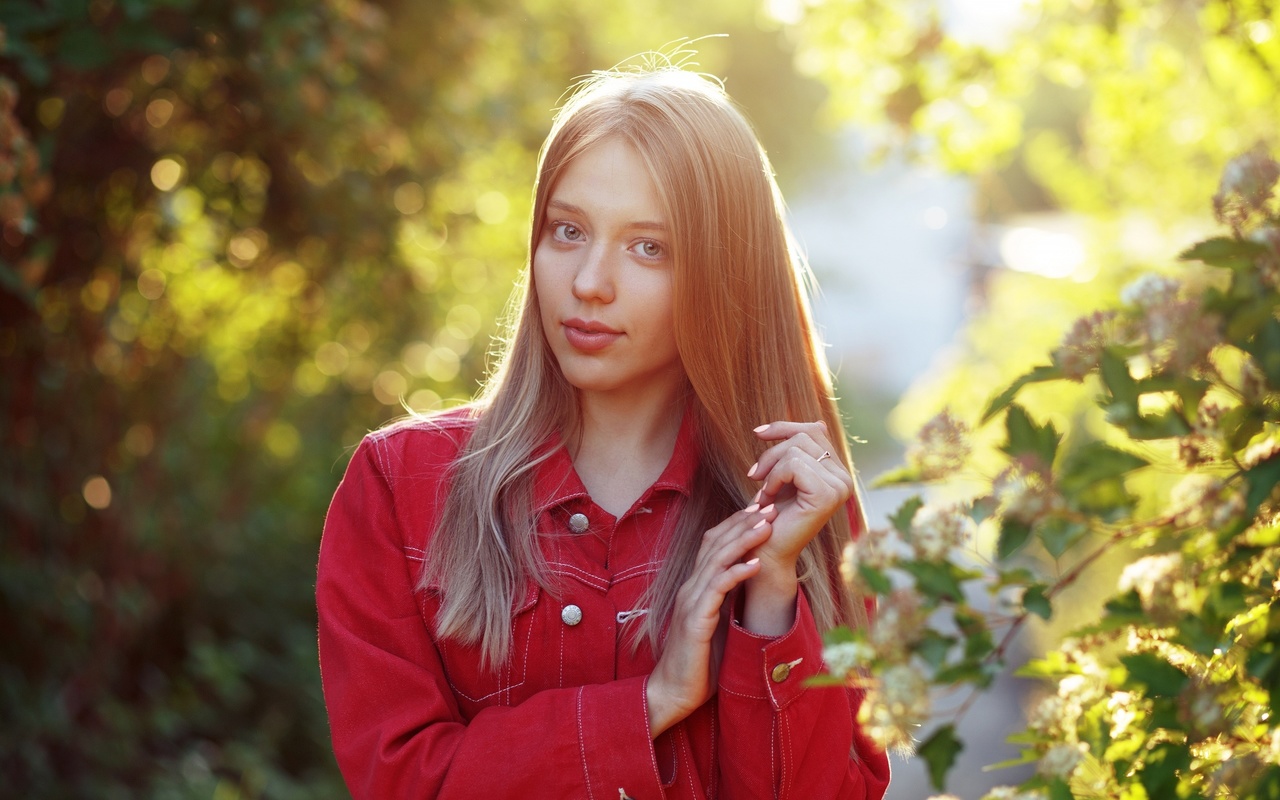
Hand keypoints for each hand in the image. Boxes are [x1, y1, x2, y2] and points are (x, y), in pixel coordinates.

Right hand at [645, 503, 776, 737]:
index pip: (715, 545)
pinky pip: (717, 590)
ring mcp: (691, 602)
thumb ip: (727, 601)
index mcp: (696, 587)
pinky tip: (756, 563)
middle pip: (716, 544)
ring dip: (743, 540)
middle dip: (743, 522)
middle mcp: (690, 588)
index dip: (736, 525)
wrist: (673, 691)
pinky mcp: (695, 620)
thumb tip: (751, 583)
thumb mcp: (717, 624)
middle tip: (769, 504)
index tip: (760, 509)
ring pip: (717, 560)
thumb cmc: (698, 662)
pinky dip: (737, 573)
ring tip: (767, 524)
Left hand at [744, 420, 852, 605]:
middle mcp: (845, 479)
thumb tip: (819, 421)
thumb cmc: (772, 515)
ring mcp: (839, 487)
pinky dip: (773, 478)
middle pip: (803, 436)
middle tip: (755, 476)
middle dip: (771, 452)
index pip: (814, 430)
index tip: (758, 433)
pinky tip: (767, 498)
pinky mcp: (826, 495)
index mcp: (839, 472)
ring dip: (769, 469)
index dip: (783, 427)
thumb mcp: (786, 474)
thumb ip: (802, 449)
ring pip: (795, 449)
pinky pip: (792, 465)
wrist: (766, 550)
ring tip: (763, 492)